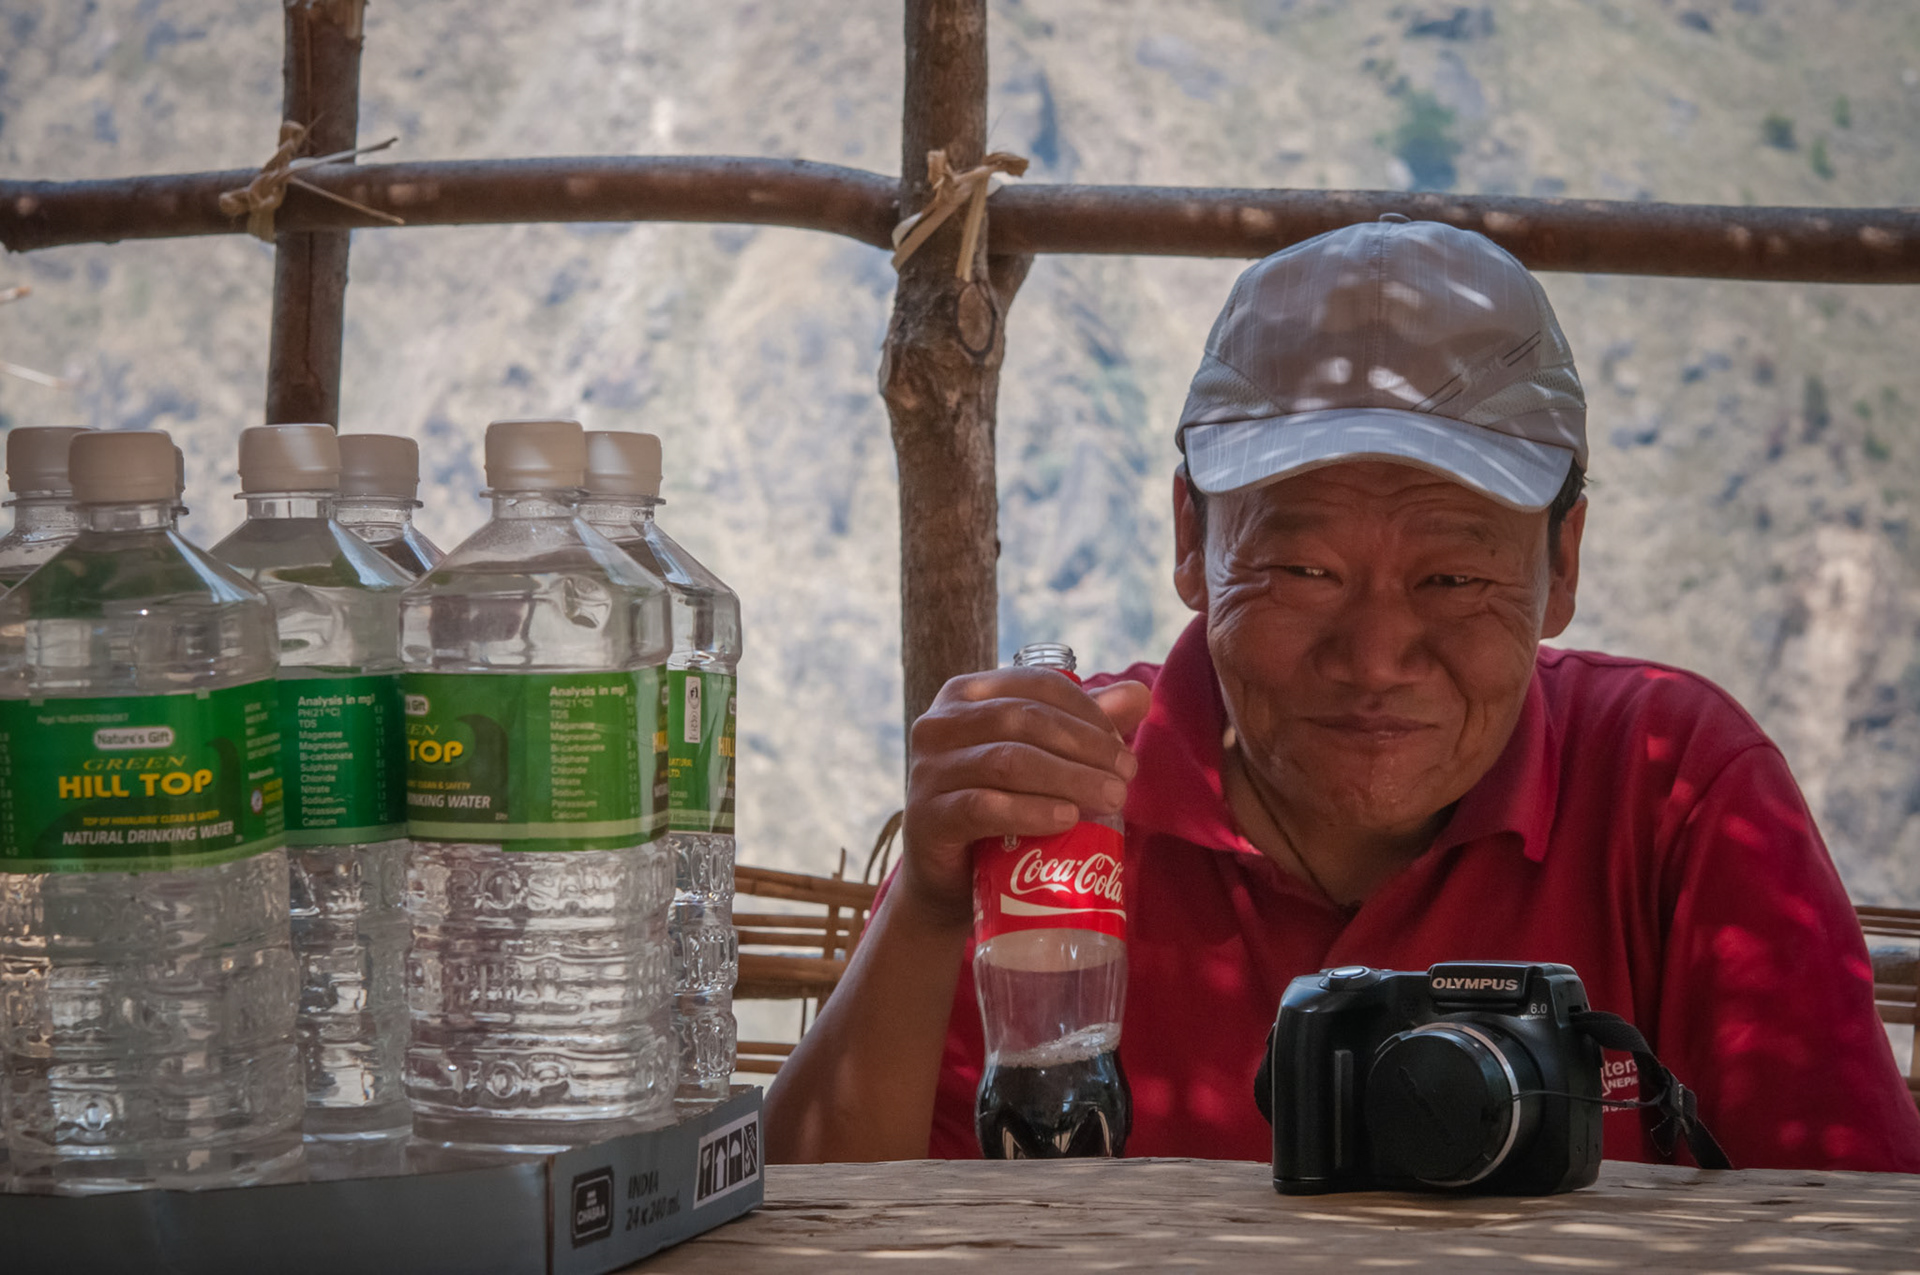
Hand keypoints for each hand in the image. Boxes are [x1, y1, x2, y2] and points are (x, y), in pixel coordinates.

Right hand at [900, 669, 1151, 924]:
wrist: (950, 882)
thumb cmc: (1000, 812)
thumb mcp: (1043, 762)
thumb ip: (1085, 726)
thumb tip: (1139, 694)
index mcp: (966, 696)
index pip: (1036, 686)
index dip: (1087, 711)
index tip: (1123, 746)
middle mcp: (938, 724)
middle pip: (1023, 720)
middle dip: (1084, 746)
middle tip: (1125, 777)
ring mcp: (927, 771)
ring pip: (1007, 761)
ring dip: (1069, 778)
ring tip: (1112, 799)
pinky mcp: (926, 818)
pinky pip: (982, 807)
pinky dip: (1030, 811)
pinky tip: (1067, 819)